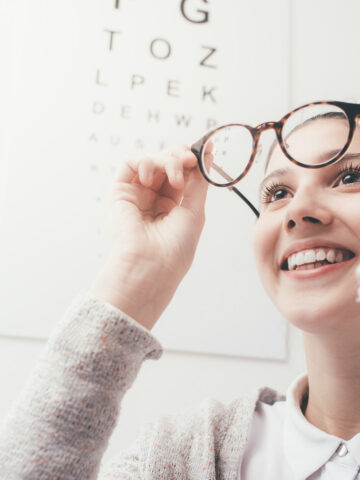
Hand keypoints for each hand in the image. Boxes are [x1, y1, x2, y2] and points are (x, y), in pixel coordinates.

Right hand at [90, 144, 212, 329]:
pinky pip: (130, 164)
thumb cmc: (174, 249)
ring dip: (166, 161)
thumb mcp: (194, 211)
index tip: (205, 150)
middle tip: (190, 160)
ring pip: (151, 161)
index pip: (183, 174)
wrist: (149, 268)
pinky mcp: (120, 193)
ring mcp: (137, 195)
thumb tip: (207, 155)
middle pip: (167, 163)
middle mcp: (154, 199)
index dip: (192, 161)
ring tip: (176, 179)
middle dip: (180, 156)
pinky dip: (143, 162)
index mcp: (173, 206)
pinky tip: (150, 178)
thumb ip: (198, 181)